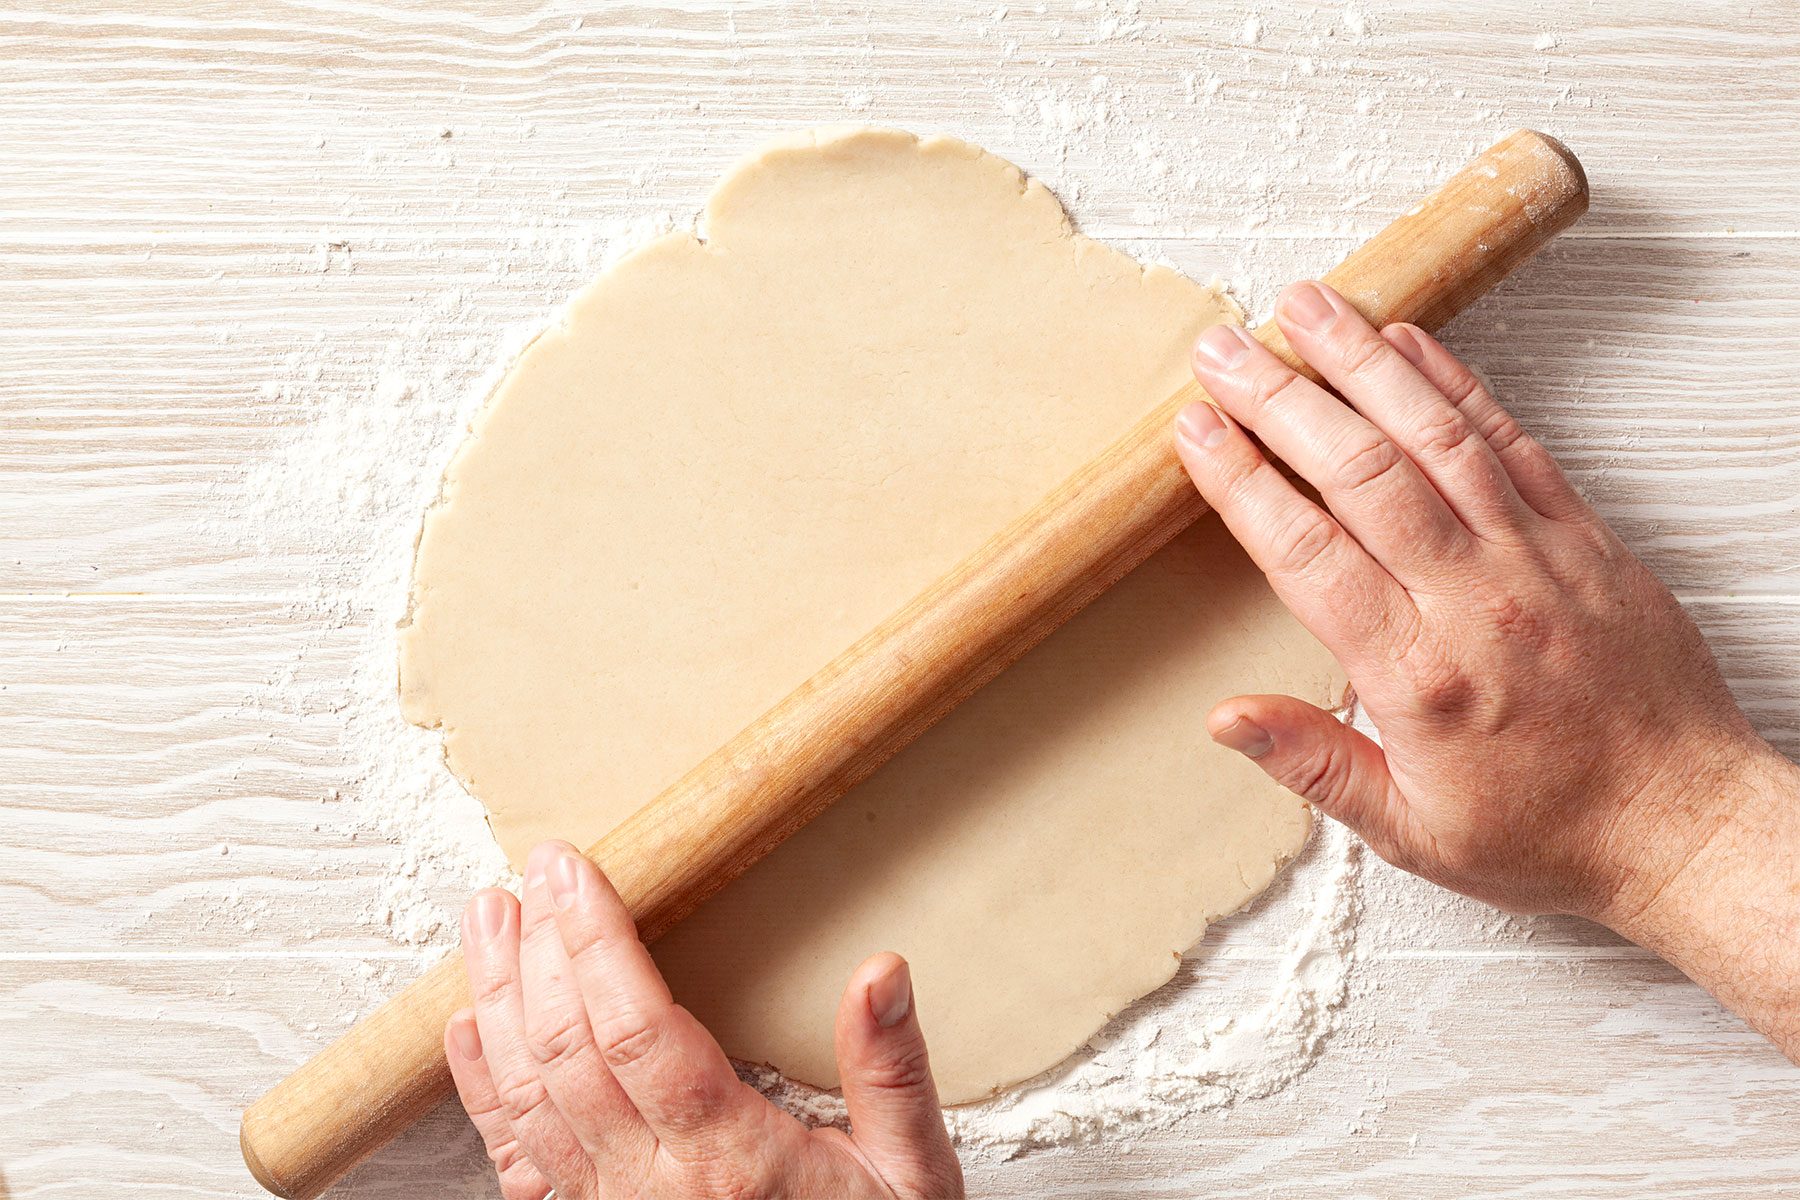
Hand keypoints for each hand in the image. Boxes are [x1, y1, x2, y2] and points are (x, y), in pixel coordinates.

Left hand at [445, 841, 963, 1199]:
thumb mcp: (912, 1179)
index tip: (574, 872)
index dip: (595, 942)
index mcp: (732, 1162)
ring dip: (499, 1000)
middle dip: (539, 952)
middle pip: (567, 1052)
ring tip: (489, 921)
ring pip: (528, 1097)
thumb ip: (893, 1074)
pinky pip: (516, 1156)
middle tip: (531, 873)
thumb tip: (881, 973)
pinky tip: (466, 1028)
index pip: (638, 1029)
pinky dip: (482, 1088)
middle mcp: (654, 1190)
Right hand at [1172, 280, 1782, 924]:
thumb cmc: (1547, 833)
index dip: (1242, 481)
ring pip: (1435, 436)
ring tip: (1306, 307)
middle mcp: (1472, 601)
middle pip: (1359, 473)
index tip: (1196, 429)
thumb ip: (1314, 765)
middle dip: (1280, 399)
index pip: (1307, 553)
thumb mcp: (1412, 832)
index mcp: (1416, 676)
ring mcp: (1534, 558)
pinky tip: (1410, 343)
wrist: (1685, 825)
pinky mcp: (1584, 536)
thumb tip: (1224, 718)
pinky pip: (1512, 441)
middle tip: (1222, 348)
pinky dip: (1458, 384)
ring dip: (1365, 363)